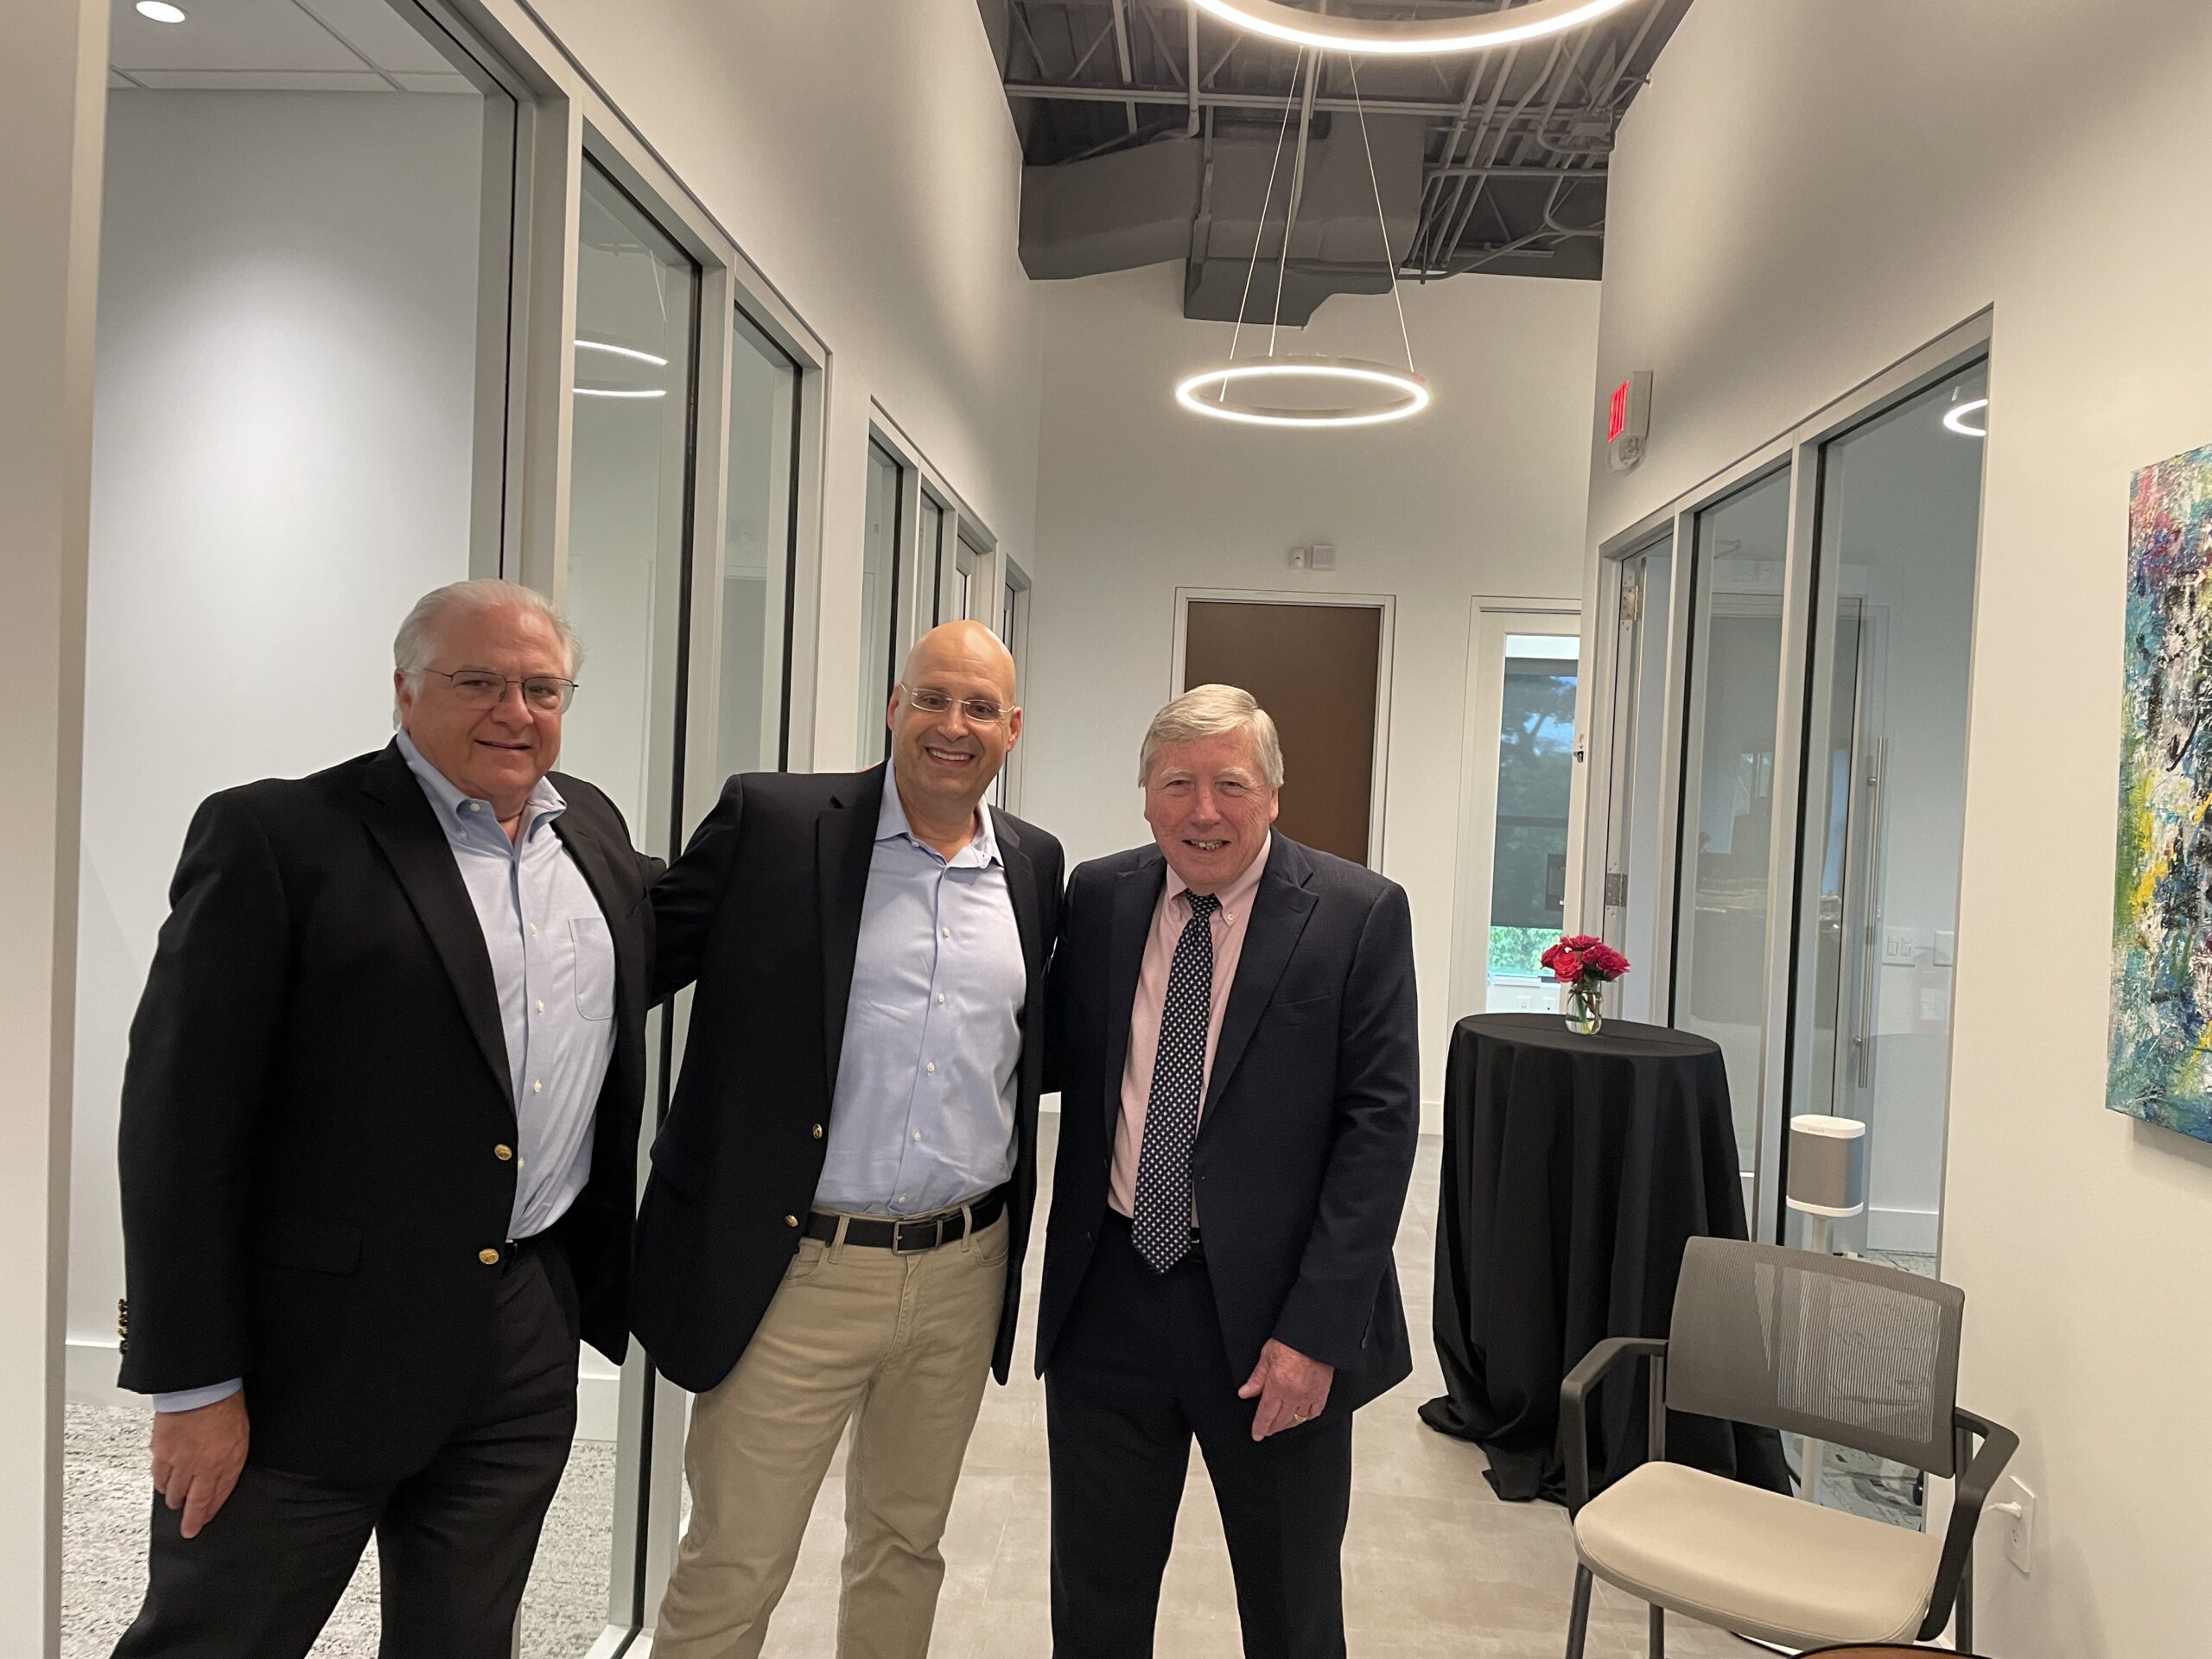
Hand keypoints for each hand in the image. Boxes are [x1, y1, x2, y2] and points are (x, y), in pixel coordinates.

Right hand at [151, 1392, 249, 1538]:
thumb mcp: (241, 1438)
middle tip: (186, 1524)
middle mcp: (200, 1467)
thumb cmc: (226, 1405)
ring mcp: (178, 1460)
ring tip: (176, 1503)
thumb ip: (231, 1462)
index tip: (198, 1527)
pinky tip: (164, 1484)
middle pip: (190, 1500)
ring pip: (172, 1491)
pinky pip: (158, 1476)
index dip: (205, 1516)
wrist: (201, 1386)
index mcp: (225, 1464)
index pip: (214, 1500)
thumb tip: (225, 1477)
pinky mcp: (160, 1452)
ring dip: (175, 1499)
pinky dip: (161, 1482)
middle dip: (188, 1514)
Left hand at [1237, 1339, 1333, 1440]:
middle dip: (1272, 1428)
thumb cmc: (1292, 1341)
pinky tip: (1301, 1416)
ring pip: (1297, 1419)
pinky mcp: (1322, 1393)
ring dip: (1287, 1425)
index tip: (1257, 1434)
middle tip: (1267, 1431)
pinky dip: (1307, 1417)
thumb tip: (1245, 1392)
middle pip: (1281, 1420)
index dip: (1260, 1427)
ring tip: (1281, 1425)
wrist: (1315, 1336)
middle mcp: (1294, 1395)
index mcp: (1278, 1386)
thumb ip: (1256, 1378)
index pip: (1266, 1414)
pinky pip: (1314, 1412)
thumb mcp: (1267, 1355)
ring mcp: (1309, 1396)